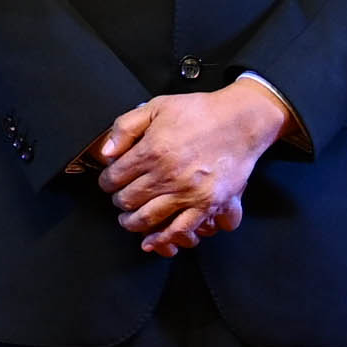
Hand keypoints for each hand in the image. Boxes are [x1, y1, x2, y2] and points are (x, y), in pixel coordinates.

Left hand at [94, 80, 283, 254]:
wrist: (240, 121)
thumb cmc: (200, 112)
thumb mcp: (156, 107)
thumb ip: (125, 127)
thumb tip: (105, 152)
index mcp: (152, 150)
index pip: (114, 177)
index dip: (106, 182)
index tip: (109, 182)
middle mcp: (167, 174)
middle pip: (128, 200)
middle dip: (118, 202)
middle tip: (120, 200)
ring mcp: (188, 192)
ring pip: (147, 218)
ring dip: (133, 223)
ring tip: (130, 219)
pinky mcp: (207, 204)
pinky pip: (179, 229)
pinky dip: (162, 238)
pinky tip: (152, 239)